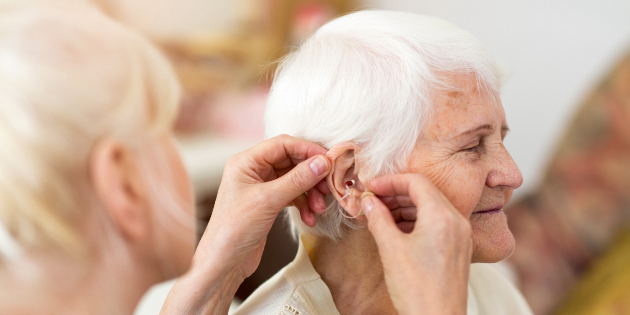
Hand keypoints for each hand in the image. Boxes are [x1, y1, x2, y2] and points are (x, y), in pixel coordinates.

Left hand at [162, 135, 330, 314]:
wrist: (223, 264)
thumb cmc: (234, 230)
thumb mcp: (268, 201)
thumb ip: (297, 179)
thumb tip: (323, 162)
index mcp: (246, 162)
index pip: (283, 144)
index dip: (308, 150)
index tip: (329, 160)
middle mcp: (253, 170)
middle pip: (292, 161)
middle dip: (312, 175)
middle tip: (327, 187)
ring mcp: (261, 187)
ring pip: (295, 179)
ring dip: (310, 192)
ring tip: (319, 208)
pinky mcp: (268, 203)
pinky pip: (293, 195)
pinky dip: (304, 204)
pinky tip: (310, 218)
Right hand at [362, 174, 471, 314]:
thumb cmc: (417, 289)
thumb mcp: (390, 248)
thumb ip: (378, 218)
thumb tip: (368, 201)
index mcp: (442, 216)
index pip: (416, 181)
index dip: (390, 181)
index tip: (371, 187)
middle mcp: (457, 221)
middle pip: (425, 191)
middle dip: (397, 192)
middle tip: (373, 200)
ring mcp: (461, 235)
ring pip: (432, 207)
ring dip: (406, 206)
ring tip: (381, 214)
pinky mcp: (459, 249)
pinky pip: (438, 222)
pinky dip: (417, 220)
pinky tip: (397, 229)